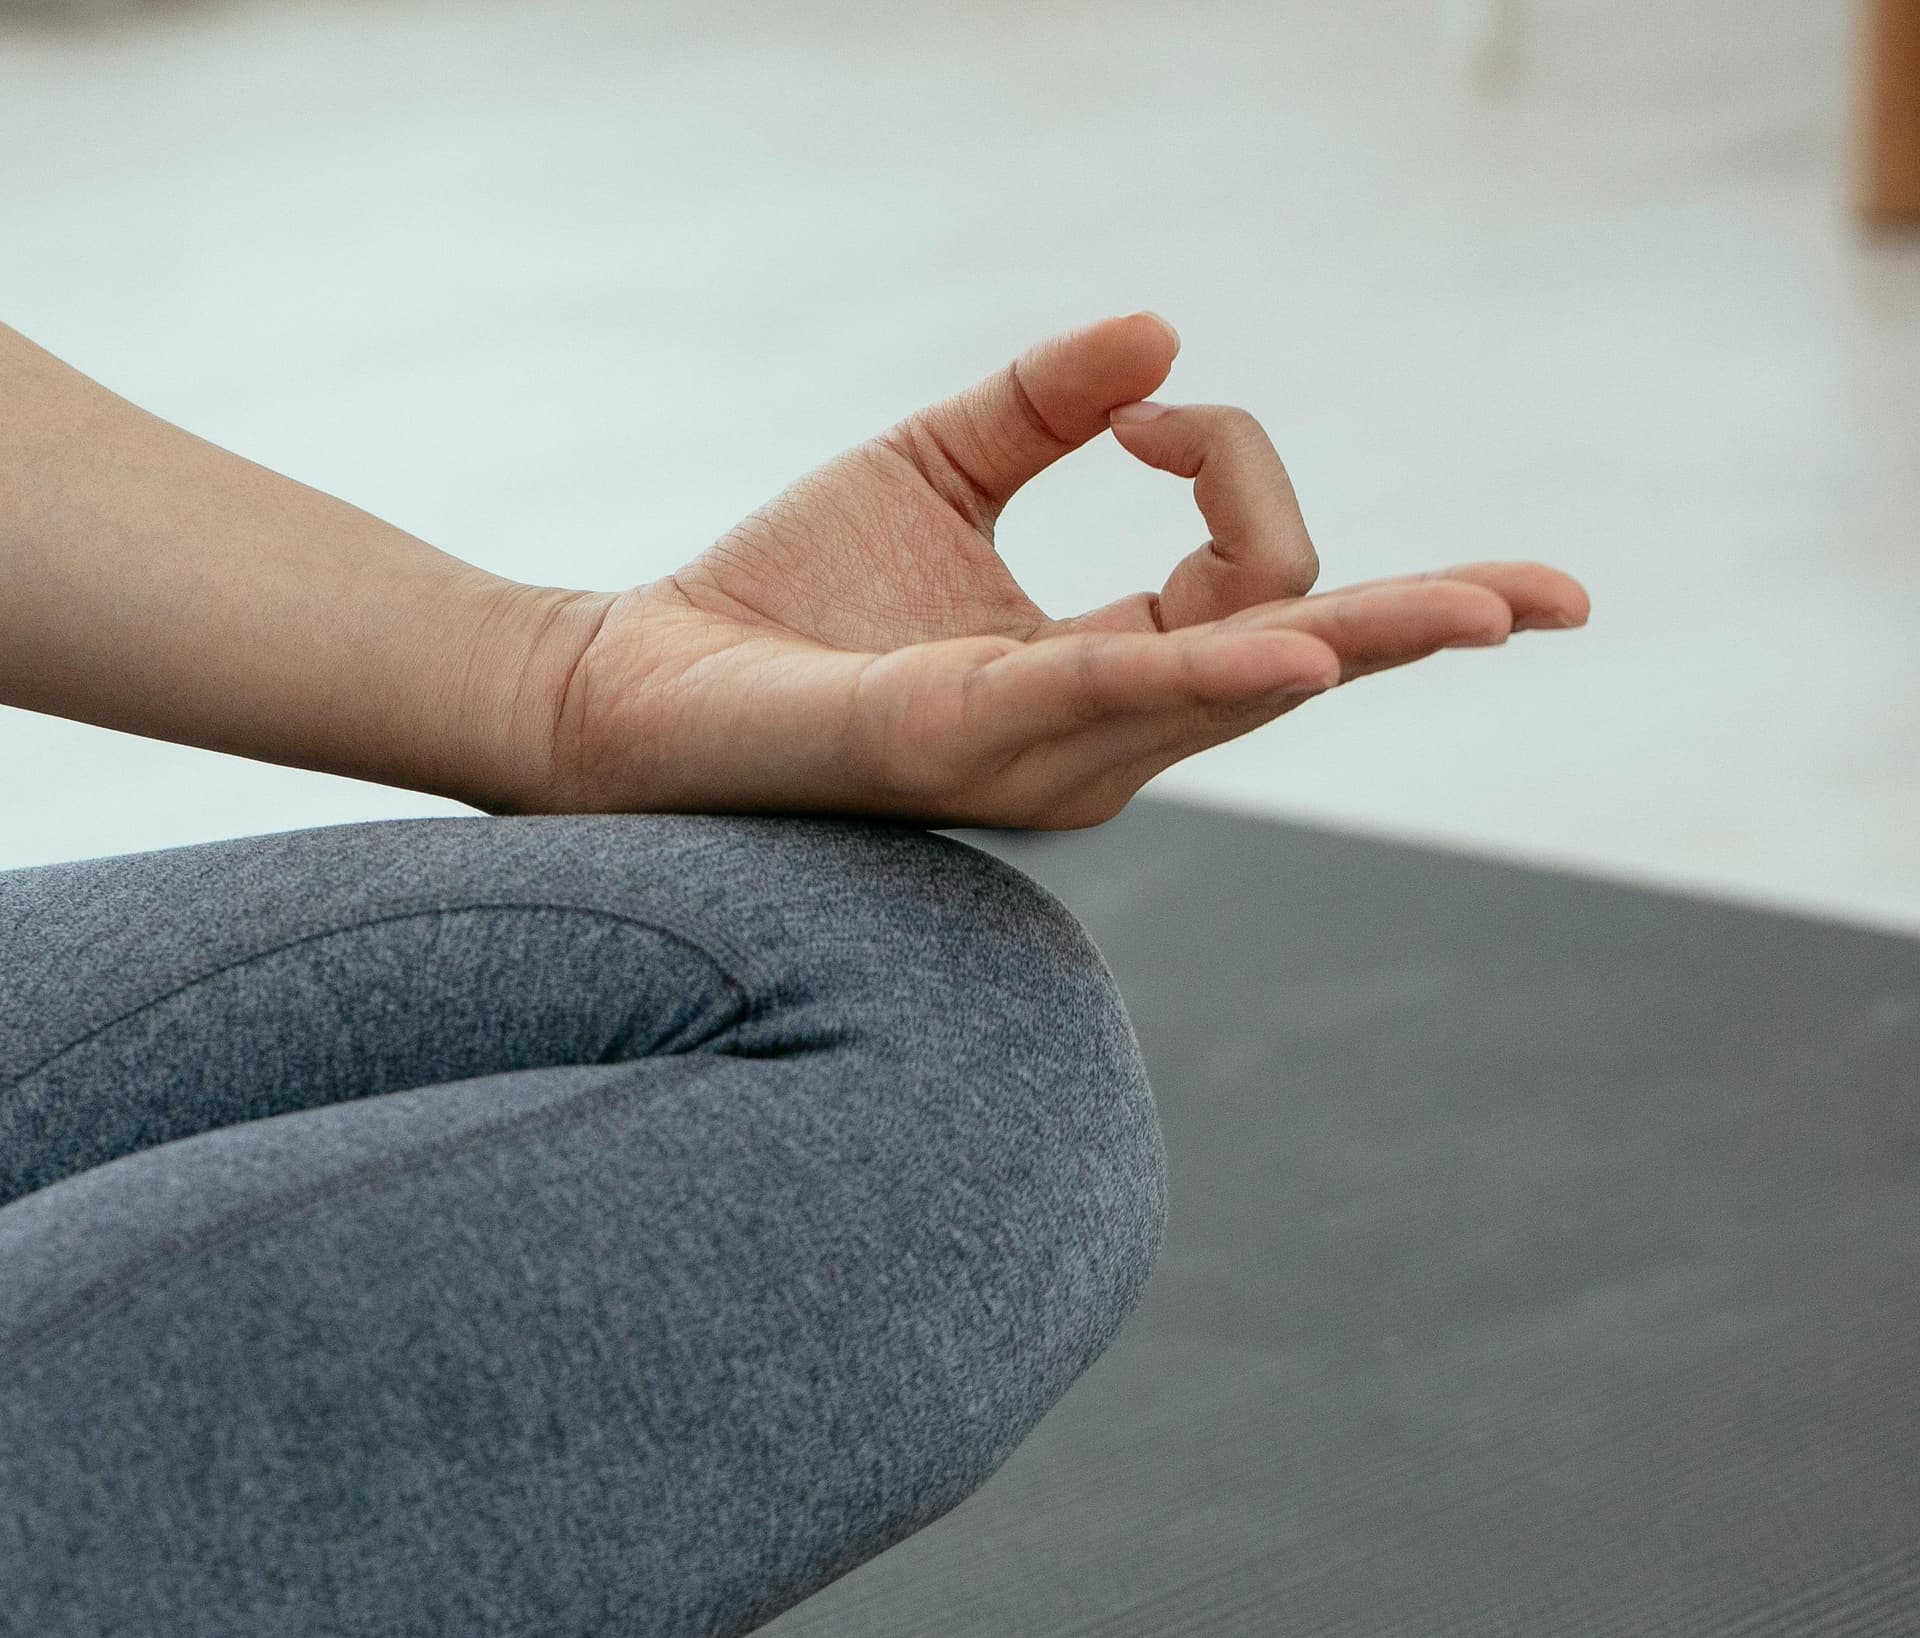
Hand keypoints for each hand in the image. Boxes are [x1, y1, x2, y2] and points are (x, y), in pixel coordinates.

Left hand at [535, 313, 1587, 828]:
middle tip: (1559, 598)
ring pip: (1232, 688)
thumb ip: (1043, 410)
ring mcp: (1041, 750)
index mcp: (1104, 670)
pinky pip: (1107, 702)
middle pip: (1292, 655)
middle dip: (1426, 620)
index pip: (1251, 579)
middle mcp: (1098, 730)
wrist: (632, 678)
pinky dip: (1207, 670)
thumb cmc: (782, 597)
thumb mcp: (932, 474)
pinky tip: (1296, 652)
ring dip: (1360, 641)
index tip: (1133, 409)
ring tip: (1493, 611)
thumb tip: (1163, 334)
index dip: (1229, 463)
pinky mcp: (960, 741)